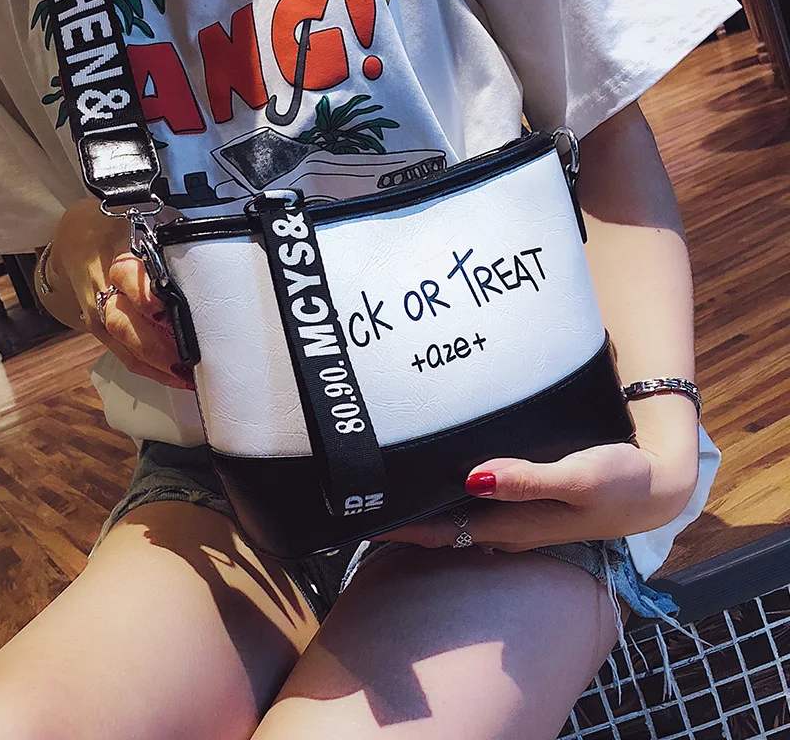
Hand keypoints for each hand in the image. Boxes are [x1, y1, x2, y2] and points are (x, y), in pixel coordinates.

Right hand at [44, 199, 192, 389]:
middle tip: (187, 360)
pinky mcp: (99, 329)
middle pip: (122, 322)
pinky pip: (124, 355)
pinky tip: (175, 377)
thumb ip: (177, 243)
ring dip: (157, 366)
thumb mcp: (152, 226)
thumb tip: (214, 263)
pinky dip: (151, 370)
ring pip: (123, 346)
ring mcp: (99, 312)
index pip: (129, 276)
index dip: (145, 295)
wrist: (80, 236)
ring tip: (188, 377)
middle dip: (155, 347)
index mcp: (119, 254)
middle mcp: (105, 287)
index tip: (164, 309)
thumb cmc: (125, 230)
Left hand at [381, 438, 697, 552]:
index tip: (357, 517)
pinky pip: (473, 505)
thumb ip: (528, 479)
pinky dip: (448, 496)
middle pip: (438, 529)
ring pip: (454, 517)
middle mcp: (504, 527)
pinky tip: (440, 477)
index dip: (397, 530)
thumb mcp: (578, 477)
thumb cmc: (618, 483)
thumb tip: (474, 477)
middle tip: (358, 496)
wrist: (653, 489)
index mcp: (509, 525)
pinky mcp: (523, 503)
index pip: (438, 533)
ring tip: (387, 487)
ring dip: (422, 508)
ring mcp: (513, 518)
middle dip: (399, 520)